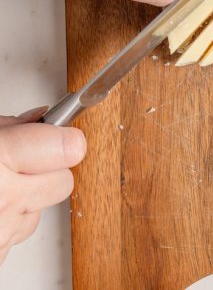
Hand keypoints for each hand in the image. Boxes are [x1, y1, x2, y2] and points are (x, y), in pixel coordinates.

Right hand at [0, 108, 85, 263]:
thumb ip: (11, 127)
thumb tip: (42, 118)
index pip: (69, 149)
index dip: (65, 139)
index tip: (61, 135)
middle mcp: (4, 198)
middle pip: (64, 180)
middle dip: (46, 168)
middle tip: (19, 161)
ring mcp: (2, 231)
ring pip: (45, 207)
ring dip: (28, 197)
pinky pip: (22, 230)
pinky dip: (11, 220)